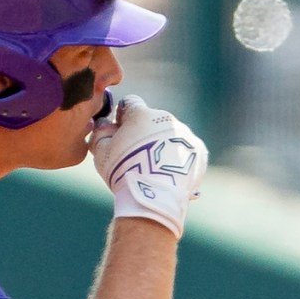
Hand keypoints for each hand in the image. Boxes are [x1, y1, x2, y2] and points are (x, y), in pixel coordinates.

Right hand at [89, 95, 206, 237]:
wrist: (155, 195)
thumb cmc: (123, 171)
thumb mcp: (102, 152)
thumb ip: (101, 133)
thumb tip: (103, 123)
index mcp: (142, 114)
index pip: (130, 103)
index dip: (123, 116)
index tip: (120, 130)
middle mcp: (166, 118)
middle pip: (153, 120)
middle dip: (145, 133)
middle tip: (137, 156)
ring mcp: (185, 134)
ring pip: (171, 136)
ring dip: (163, 146)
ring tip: (155, 170)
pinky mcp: (199, 150)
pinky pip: (187, 150)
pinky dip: (179, 159)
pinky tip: (169, 174)